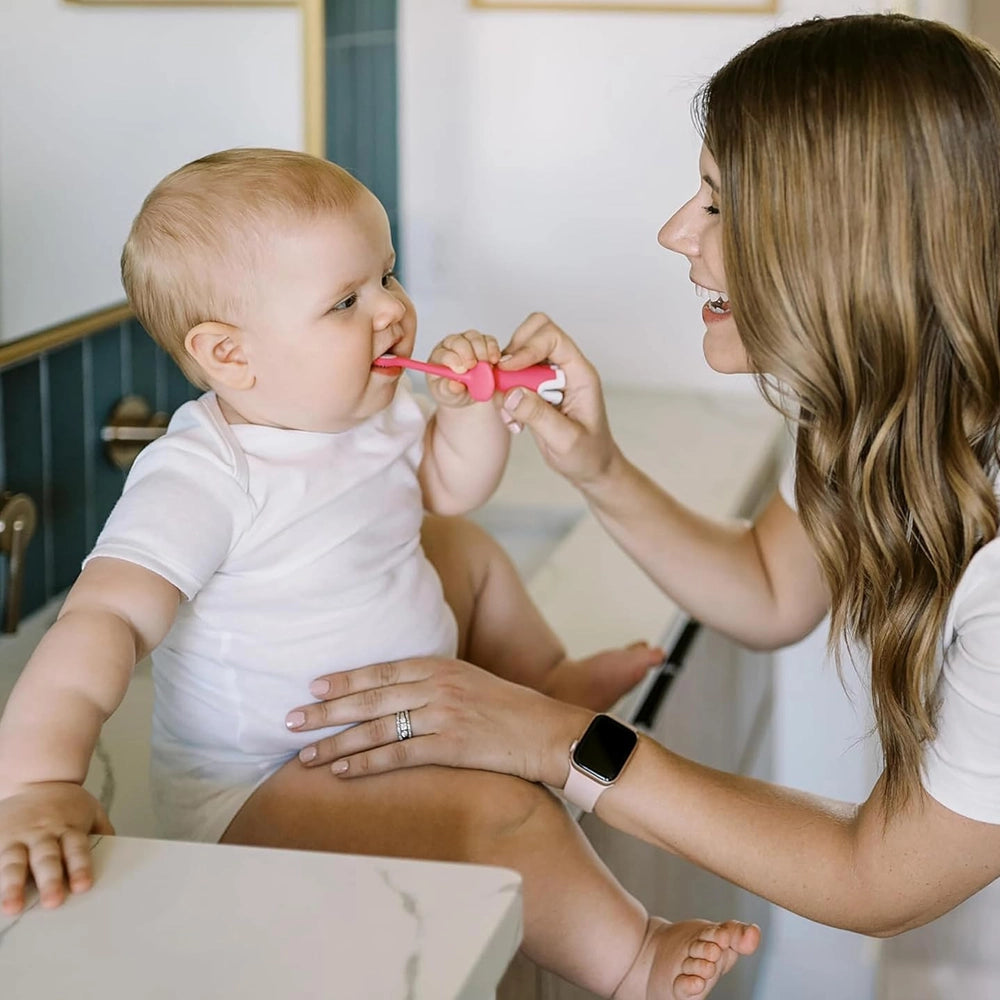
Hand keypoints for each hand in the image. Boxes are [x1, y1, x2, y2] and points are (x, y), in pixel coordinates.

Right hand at [0, 782, 113, 914]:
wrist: (38, 778)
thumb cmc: (66, 804)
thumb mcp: (90, 810)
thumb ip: (103, 831)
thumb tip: (123, 855)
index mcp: (68, 827)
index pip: (76, 849)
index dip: (80, 868)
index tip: (83, 887)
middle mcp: (42, 832)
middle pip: (46, 858)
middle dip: (50, 880)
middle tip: (53, 902)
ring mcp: (16, 836)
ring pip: (13, 862)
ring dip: (12, 886)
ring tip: (12, 907)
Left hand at [285, 657, 590, 786]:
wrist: (551, 732)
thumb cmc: (513, 711)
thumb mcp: (473, 683)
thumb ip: (436, 684)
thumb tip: (398, 694)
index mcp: (442, 666)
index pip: (382, 670)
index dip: (345, 678)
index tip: (312, 684)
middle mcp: (439, 686)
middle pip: (370, 697)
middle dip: (326, 709)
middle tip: (289, 720)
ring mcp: (445, 715)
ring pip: (378, 727)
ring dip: (336, 742)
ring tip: (305, 755)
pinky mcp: (453, 745)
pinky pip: (399, 754)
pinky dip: (367, 763)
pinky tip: (342, 772)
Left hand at [426, 331, 501, 406]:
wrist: (467, 393)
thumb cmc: (452, 391)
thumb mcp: (447, 395)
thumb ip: (448, 390)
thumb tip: (455, 385)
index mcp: (439, 358)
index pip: (443, 353)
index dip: (452, 360)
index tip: (461, 370)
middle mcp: (452, 346)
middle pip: (459, 341)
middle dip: (467, 353)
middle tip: (473, 366)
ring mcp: (469, 342)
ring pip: (475, 338)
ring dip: (482, 351)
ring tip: (487, 366)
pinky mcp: (484, 344)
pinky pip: (489, 341)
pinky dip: (494, 349)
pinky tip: (495, 361)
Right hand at [498, 313, 621, 487]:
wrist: (592, 468)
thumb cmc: (588, 454)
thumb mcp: (566, 440)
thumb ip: (539, 415)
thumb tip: (510, 393)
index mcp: (580, 373)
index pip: (553, 337)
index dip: (527, 347)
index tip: (507, 368)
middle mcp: (565, 369)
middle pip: (534, 333)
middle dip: (512, 353)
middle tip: (502, 380)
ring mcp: (549, 378)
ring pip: (518, 354)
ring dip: (505, 378)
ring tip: (509, 412)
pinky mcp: (536, 390)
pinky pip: (512, 378)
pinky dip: (504, 394)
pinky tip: (512, 421)